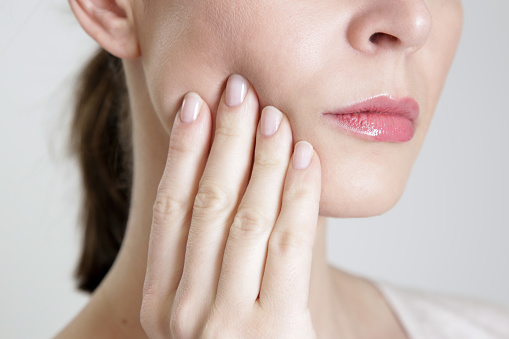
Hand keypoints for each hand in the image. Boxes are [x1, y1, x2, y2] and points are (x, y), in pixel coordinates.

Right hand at [140, 74, 320, 338]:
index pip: (171, 209)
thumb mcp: (201, 308)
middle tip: (238, 91)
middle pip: (208, 204)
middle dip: (225, 140)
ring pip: (247, 218)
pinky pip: (288, 245)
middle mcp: (186, 309)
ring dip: (262, 159)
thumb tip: (220, 176)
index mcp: (162, 300)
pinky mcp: (278, 329)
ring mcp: (229, 322)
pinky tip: (305, 158)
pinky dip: (298, 195)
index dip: (184, 153)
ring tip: (274, 115)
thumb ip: (201, 256)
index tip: (195, 105)